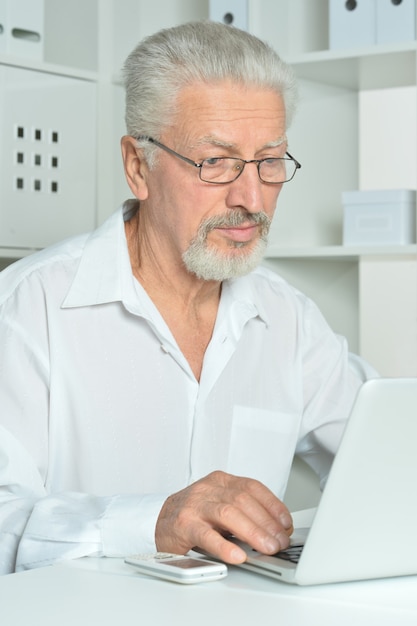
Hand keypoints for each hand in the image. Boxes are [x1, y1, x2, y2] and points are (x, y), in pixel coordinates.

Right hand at [155, 471, 292, 563]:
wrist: (158, 521)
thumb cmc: (194, 515)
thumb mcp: (219, 505)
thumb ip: (243, 512)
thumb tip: (276, 530)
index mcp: (220, 481)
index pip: (252, 487)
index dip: (272, 505)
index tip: (286, 523)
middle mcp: (208, 489)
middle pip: (243, 500)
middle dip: (266, 522)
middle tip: (280, 542)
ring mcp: (195, 505)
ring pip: (228, 513)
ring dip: (252, 532)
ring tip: (266, 548)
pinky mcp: (183, 525)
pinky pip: (206, 535)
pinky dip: (224, 546)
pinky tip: (237, 555)